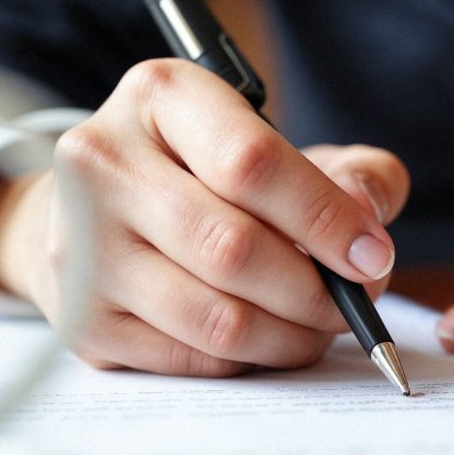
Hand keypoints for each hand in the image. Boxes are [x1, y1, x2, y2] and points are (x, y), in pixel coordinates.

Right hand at [0, 59, 409, 375]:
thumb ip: (353, 170)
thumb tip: (367, 215)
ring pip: (214, 317)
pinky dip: (250, 359)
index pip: (251, 161)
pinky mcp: (81, 319)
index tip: (373, 254)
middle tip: (357, 300)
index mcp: (160, 95)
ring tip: (322, 324)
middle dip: (315, 288)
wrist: (98, 210)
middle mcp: (103, 162)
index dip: (325, 217)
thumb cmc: (210, 172)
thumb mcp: (283, 146)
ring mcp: (80, 245)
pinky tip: (272, 339)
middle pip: (232, 247)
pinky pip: (191, 359)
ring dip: (291, 334)